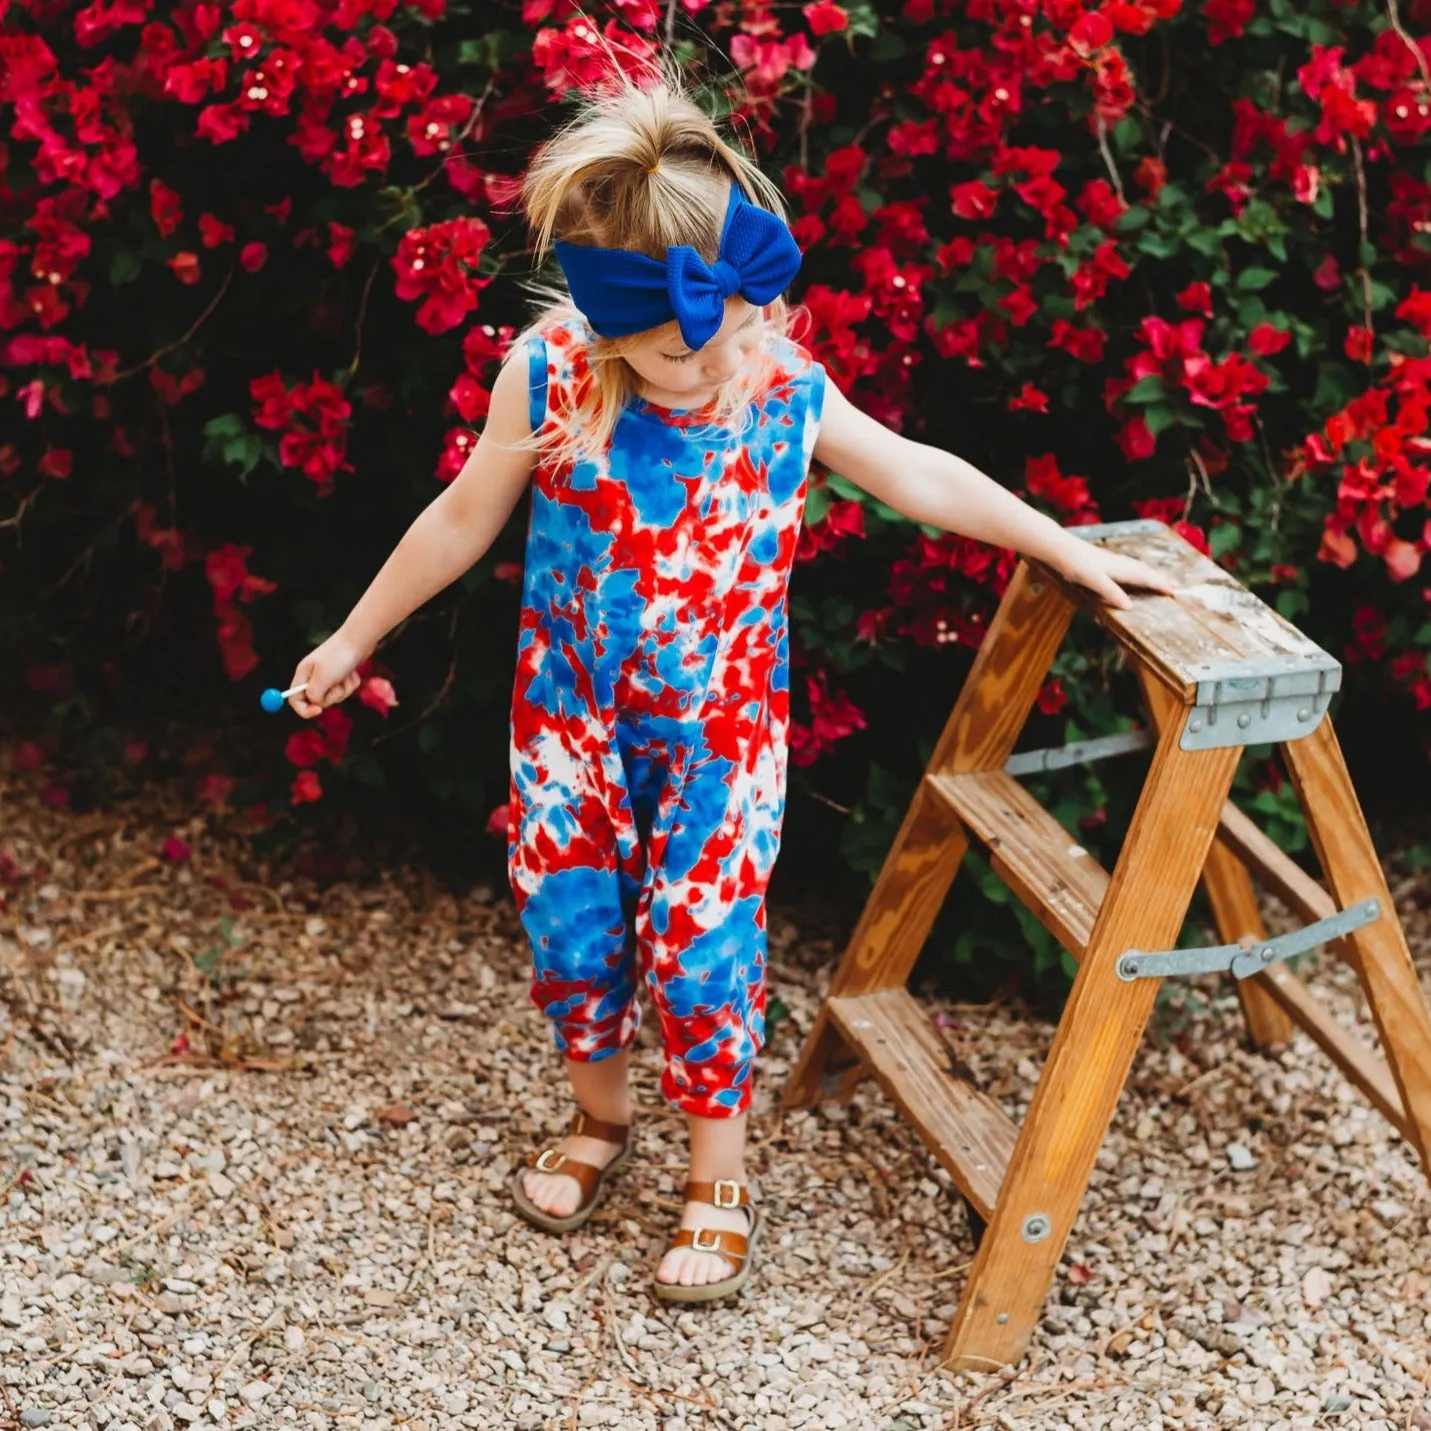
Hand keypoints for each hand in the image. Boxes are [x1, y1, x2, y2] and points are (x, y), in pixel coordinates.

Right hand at [287, 629, 368, 718]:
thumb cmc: (339, 656)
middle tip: (338, 683)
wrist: (359, 639)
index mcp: (303, 674)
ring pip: (334, 697)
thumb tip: (314, 703)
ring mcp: (327, 676)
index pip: (294, 699)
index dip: (303, 709)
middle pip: (317, 701)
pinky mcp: (341, 676)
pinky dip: (351, 684)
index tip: (318, 711)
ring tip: (346, 675)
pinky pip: (345, 690)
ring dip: (343, 689)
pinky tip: (352, 672)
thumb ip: (315, 693)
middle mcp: (312, 676)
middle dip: (331, 696)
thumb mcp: (324, 677)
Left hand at [1050, 538, 1174, 609]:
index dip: (1158, 584)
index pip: (1144, 577)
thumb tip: (1129, 606)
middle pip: (1144, 571)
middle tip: (1174, 586)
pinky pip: (1127, 566)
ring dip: (1149, 573)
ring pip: (1136, 567)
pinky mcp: (1103, 560)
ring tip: (1158, 578)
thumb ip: (1111, 592)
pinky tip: (1131, 570)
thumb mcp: (1094, 580)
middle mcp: (1119, 563)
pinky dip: (1136, 570)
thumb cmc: (1075, 564)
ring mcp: (1112, 560)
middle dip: (1159, 578)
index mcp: (1120, 568)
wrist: (1060, 548)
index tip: (1173, 591)